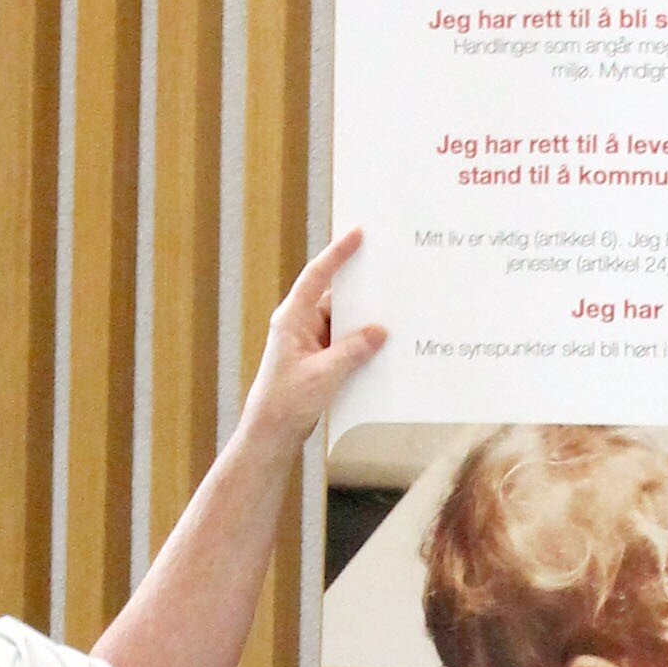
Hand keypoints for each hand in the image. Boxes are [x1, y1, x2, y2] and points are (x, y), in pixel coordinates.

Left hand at [239, 229, 387, 452]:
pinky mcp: (319, 358)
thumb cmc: (287, 402)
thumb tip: (379, 331)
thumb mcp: (324, 375)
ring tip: (394, 310)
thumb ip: (353, 350)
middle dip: (361, 288)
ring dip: (365, 320)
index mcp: (292, 319)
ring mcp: (310, 341)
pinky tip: (383, 343)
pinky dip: (362, 341)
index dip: (338, 253)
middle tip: (388, 271)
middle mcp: (300, 324)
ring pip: (343, 321)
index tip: (357, 233)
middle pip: (335, 296)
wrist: (272, 433)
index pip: (317, 277)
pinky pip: (345, 341)